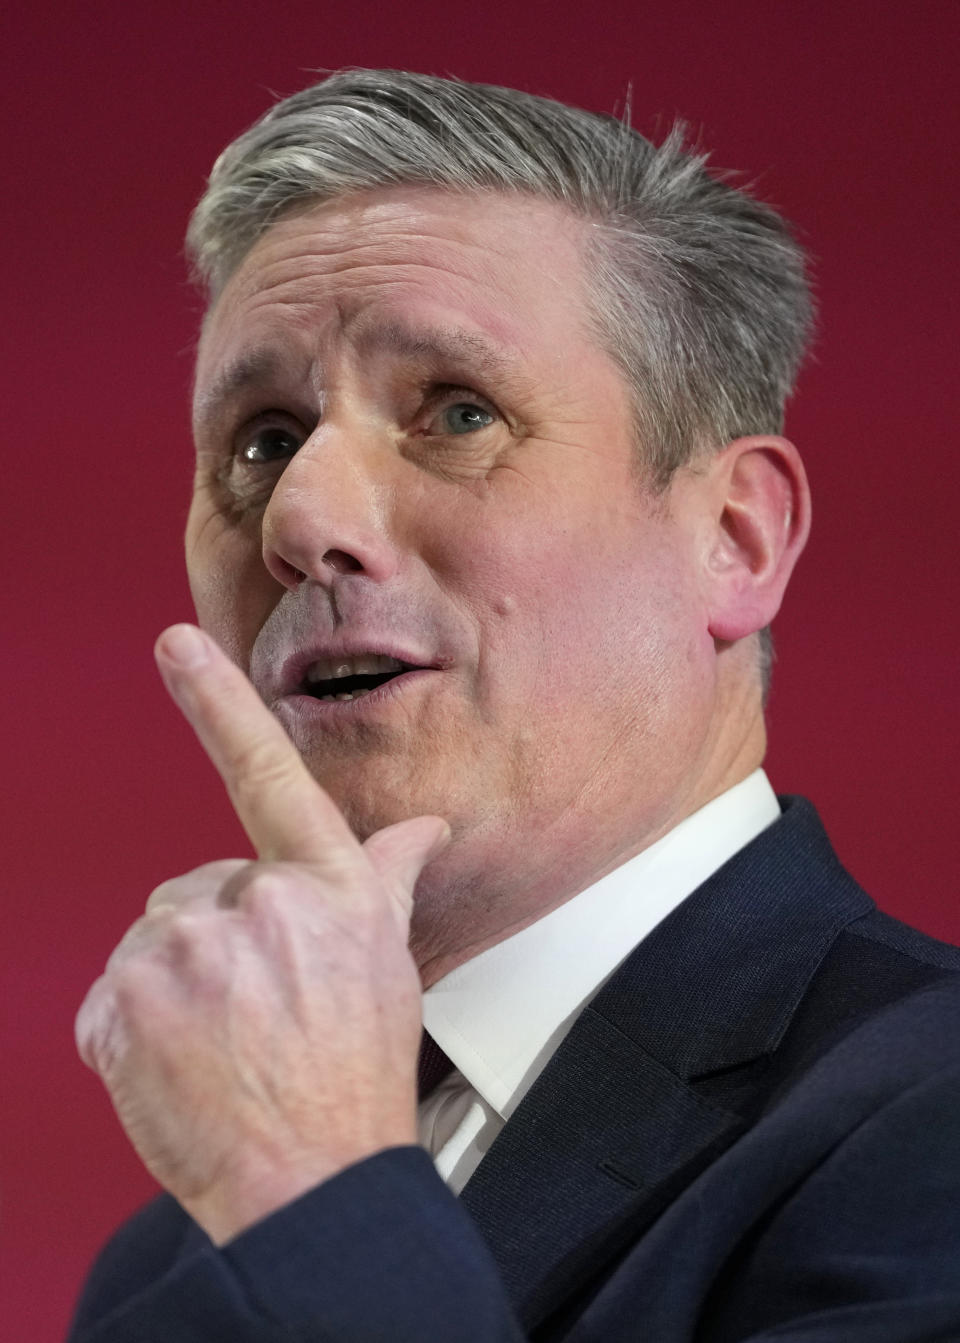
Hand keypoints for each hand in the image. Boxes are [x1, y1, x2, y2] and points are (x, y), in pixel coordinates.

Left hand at [75, 623, 449, 1243]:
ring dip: (175, 986)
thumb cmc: (354, 1076)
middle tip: (254, 1011)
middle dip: (217, 940)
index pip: (266, 774)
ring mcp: (183, 951)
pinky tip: (180, 1067)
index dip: (219, 703)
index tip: (178, 644)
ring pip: (153, 943)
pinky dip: (132, 1030)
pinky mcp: (120, 1003)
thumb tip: (420, 830)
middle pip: (198, 890)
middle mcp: (255, 904)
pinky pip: (111, 997)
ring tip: (222, 1046)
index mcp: (325, 887)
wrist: (308, 1180)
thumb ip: (388, 880)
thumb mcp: (389, 965)